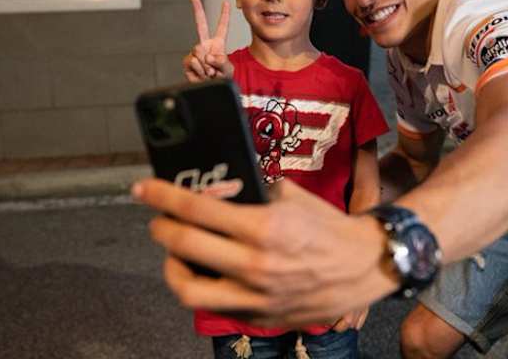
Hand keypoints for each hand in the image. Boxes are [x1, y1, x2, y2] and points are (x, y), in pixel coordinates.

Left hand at [132, 177, 399, 327]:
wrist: (364, 266)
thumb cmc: (330, 227)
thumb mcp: (292, 196)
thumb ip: (253, 193)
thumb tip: (219, 194)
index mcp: (264, 227)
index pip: (195, 208)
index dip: (161, 195)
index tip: (143, 189)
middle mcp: (255, 264)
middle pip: (183, 245)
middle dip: (160, 227)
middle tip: (159, 220)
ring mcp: (256, 296)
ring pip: (188, 289)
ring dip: (172, 266)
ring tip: (177, 253)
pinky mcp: (261, 317)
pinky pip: (217, 305)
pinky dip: (204, 286)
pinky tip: (208, 271)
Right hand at [183, 0, 233, 81]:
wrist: (211, 88)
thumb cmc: (222, 77)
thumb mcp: (228, 69)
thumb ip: (221, 61)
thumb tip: (208, 57)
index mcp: (218, 44)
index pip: (222, 27)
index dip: (224, 15)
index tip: (226, 3)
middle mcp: (205, 45)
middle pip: (200, 25)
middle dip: (197, 10)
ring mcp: (195, 52)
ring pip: (198, 52)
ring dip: (206, 66)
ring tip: (210, 73)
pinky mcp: (188, 61)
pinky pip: (193, 62)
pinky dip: (199, 71)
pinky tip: (202, 75)